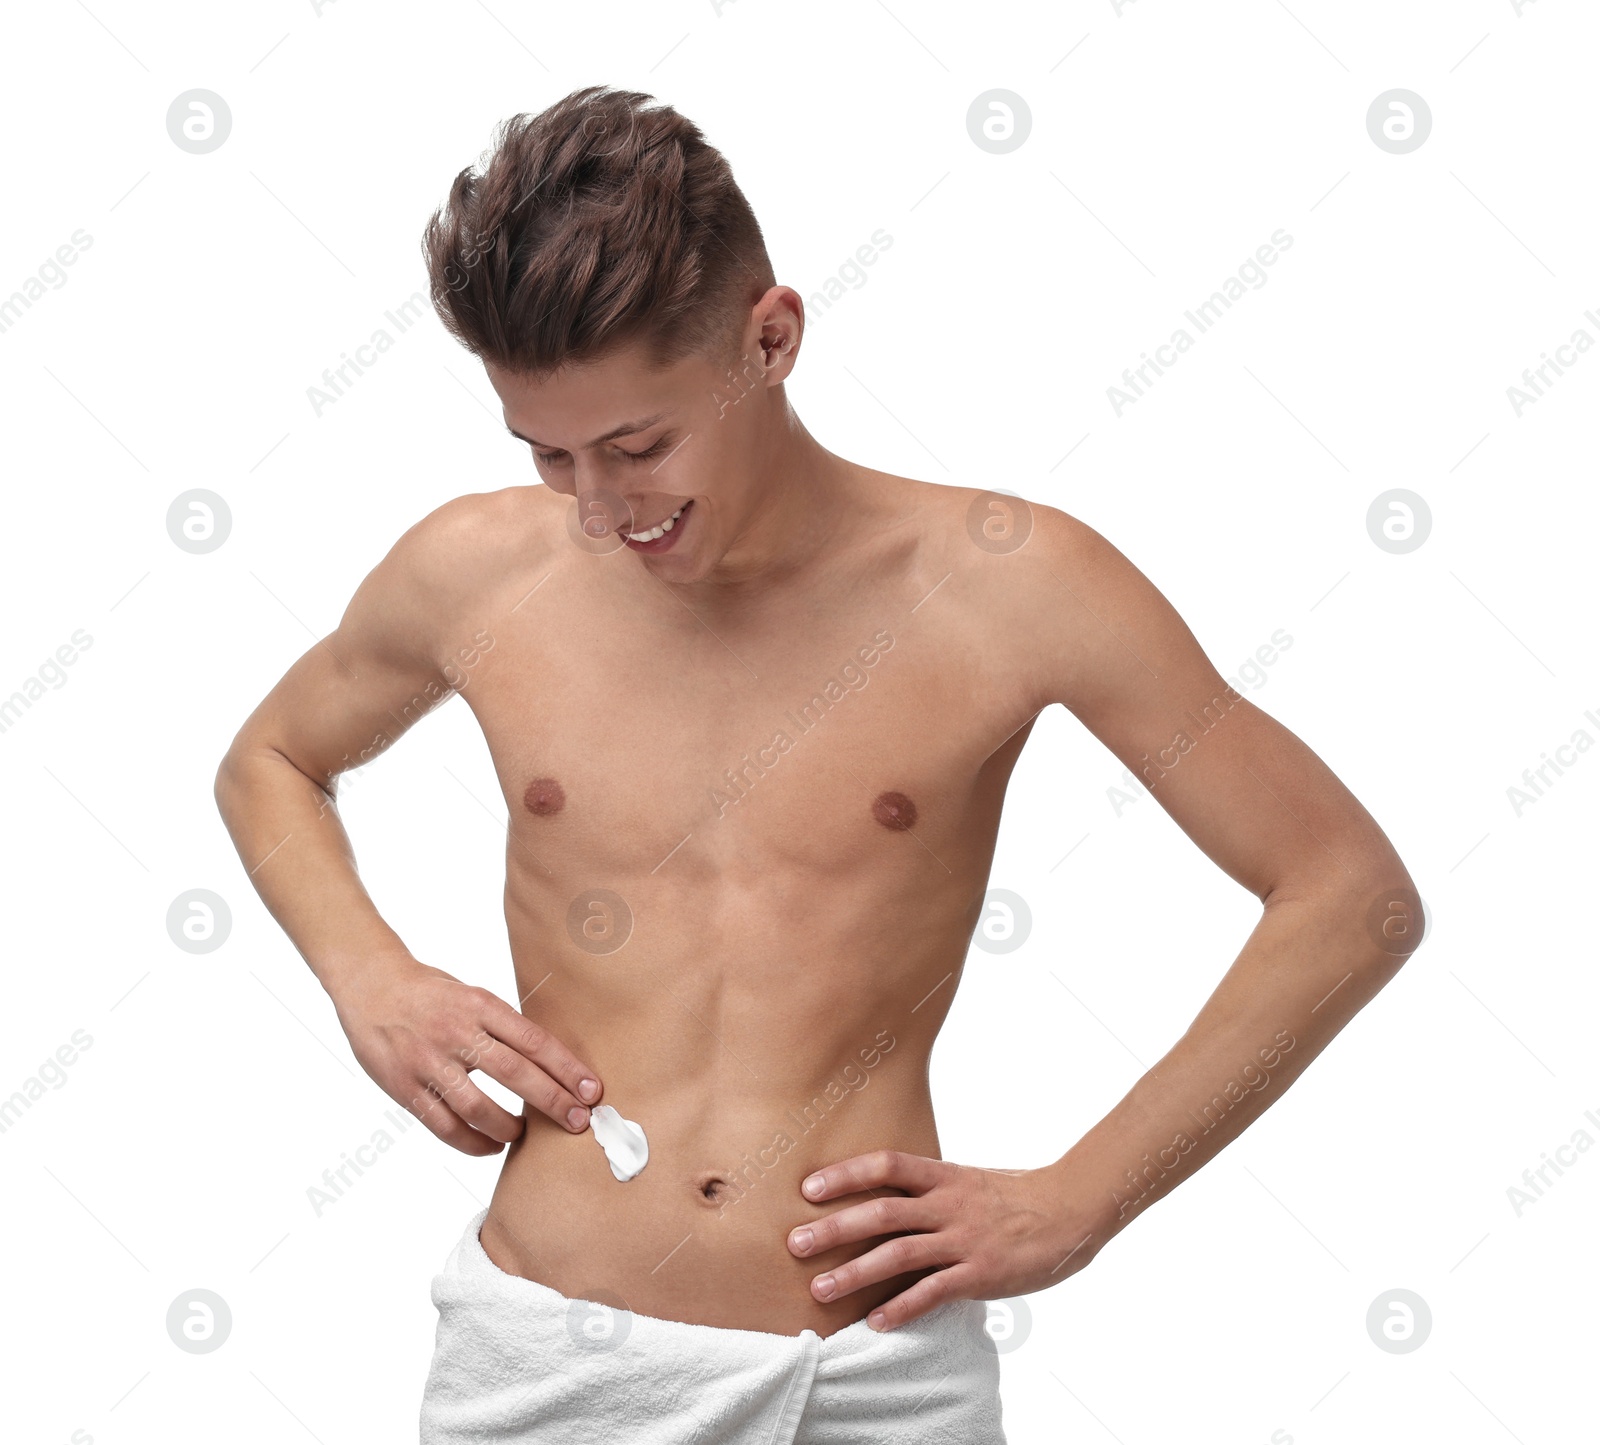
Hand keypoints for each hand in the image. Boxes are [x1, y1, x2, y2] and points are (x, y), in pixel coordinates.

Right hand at [332, 958, 601, 1155]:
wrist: (370, 983)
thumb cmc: (430, 992)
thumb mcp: (472, 995)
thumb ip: (502, 1027)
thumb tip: (548, 1065)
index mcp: (481, 1005)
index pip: (534, 1040)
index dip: (566, 1068)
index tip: (591, 1090)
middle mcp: (458, 1032)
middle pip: (515, 1073)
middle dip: (552, 1101)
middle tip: (577, 1121)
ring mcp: (429, 1061)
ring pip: (479, 1107)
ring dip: (509, 1128)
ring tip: (524, 1135)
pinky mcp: (404, 1086)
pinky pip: (444, 1125)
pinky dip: (472, 1143)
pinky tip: (490, 1146)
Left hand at [786, 1151, 1098, 1331]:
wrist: (1070, 1211)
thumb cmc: (1014, 1196)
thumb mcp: (968, 1179)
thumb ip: (931, 1188)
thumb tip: (887, 1193)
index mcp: (943, 1175)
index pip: (886, 1164)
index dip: (846, 1174)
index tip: (809, 1187)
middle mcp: (948, 1204)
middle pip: (882, 1211)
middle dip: (835, 1228)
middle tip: (795, 1243)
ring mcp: (964, 1239)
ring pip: (899, 1254)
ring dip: (855, 1273)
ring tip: (820, 1289)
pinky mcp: (980, 1273)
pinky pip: (933, 1292)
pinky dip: (902, 1307)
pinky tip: (876, 1321)